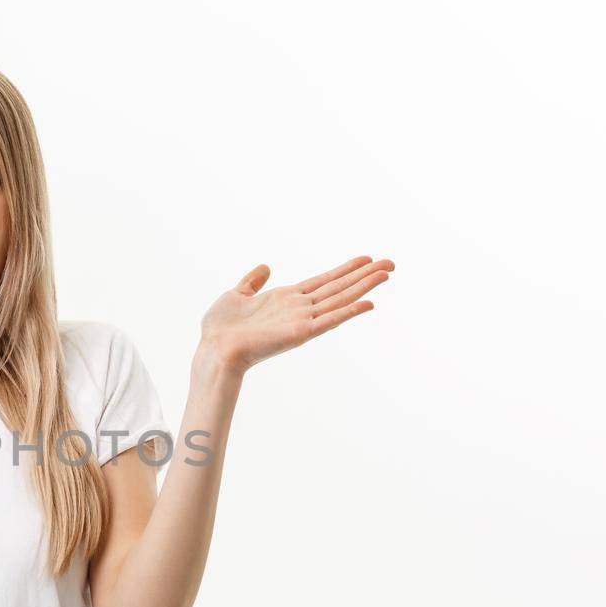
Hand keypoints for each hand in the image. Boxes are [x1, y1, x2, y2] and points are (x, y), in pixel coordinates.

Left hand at [199, 255, 393, 375]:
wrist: (214, 348)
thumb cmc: (220, 328)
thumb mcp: (236, 295)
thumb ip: (252, 282)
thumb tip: (265, 267)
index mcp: (286, 299)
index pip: (323, 281)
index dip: (345, 269)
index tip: (366, 259)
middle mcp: (299, 309)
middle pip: (339, 288)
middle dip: (364, 275)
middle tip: (391, 264)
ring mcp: (302, 321)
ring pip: (340, 300)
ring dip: (364, 287)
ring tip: (386, 274)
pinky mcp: (300, 333)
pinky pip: (330, 320)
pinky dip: (348, 312)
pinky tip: (368, 303)